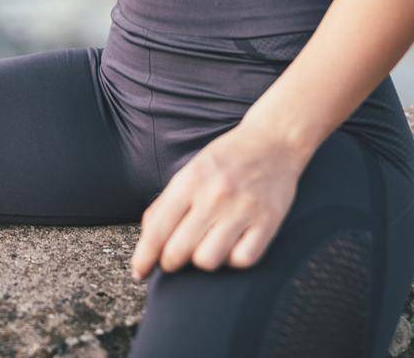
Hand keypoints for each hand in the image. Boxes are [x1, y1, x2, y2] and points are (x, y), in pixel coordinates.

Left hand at [129, 119, 310, 279]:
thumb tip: (147, 240)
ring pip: (208, 261)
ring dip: (203, 260)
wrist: (274, 140)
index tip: (139, 272)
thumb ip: (166, 203)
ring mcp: (242, 210)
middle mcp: (215, 196)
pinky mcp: (268, 222)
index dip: (144, 258)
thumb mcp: (191, 170)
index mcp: (191, 181)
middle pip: (178, 252)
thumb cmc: (227, 159)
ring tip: (206, 247)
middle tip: (174, 259)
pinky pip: (242, 260)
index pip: (157, 230)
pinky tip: (232, 246)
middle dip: (170, 263)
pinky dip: (233, 260)